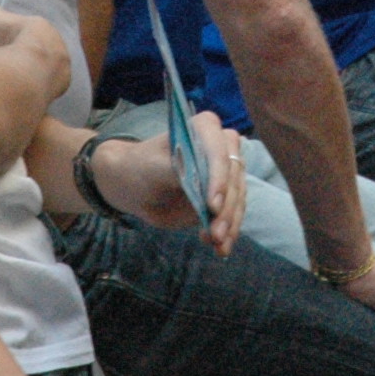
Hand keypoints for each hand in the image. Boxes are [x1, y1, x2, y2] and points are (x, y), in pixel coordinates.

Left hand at [91, 117, 247, 254]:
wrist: (136, 187)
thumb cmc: (142, 168)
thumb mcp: (154, 167)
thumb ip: (178, 170)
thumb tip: (199, 181)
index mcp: (206, 128)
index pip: (220, 152)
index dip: (219, 178)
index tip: (212, 205)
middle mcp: (222, 147)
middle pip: (234, 179)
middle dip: (226, 208)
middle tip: (215, 233)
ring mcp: (225, 173)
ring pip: (238, 198)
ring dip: (230, 223)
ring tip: (217, 245)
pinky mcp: (224, 196)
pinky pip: (233, 213)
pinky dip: (229, 231)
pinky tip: (220, 247)